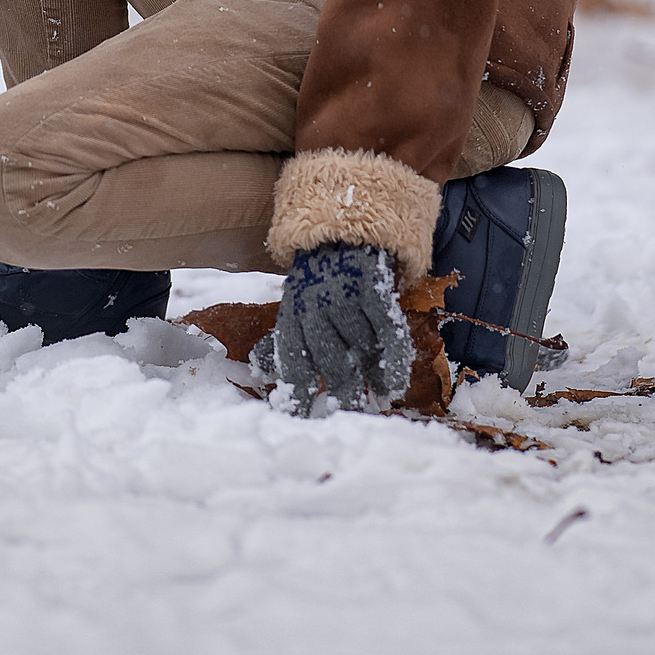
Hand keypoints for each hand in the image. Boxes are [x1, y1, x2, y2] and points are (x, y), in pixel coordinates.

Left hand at [272, 241, 412, 416]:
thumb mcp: (293, 307)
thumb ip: (281, 341)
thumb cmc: (316, 282)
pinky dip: (393, 361)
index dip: (299, 395)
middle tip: (352, 417)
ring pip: (362, 350)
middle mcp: (316, 308)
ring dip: (371, 378)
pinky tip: (394, 385)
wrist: (342, 233)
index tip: (306, 422)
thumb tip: (261, 373)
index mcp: (292, 316)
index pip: (293, 364)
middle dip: (343, 396)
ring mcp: (346, 297)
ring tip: (377, 400)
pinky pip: (388, 333)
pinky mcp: (373, 288)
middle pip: (332, 364)